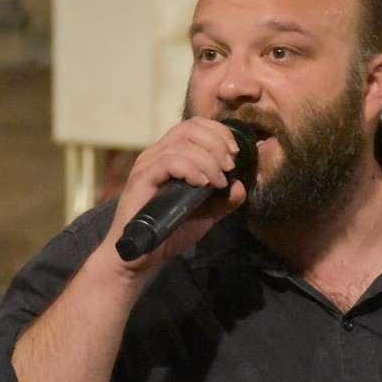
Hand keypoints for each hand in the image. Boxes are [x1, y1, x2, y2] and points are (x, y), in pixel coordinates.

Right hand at [99, 118, 247, 273]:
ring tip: (218, 181)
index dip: (219, 132)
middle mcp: (156, 154)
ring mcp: (147, 165)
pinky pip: (168, 162)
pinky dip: (191, 169)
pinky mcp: (141, 179)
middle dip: (217, 143)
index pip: (195, 125)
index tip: (235, 153)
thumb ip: (223, 200)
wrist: (142, 256)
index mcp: (170, 154)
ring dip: (208, 160)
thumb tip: (240, 186)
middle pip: (190, 128)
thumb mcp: (205, 214)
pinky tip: (202, 184)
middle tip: (230, 166)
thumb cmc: (170, 231)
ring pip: (182, 144)